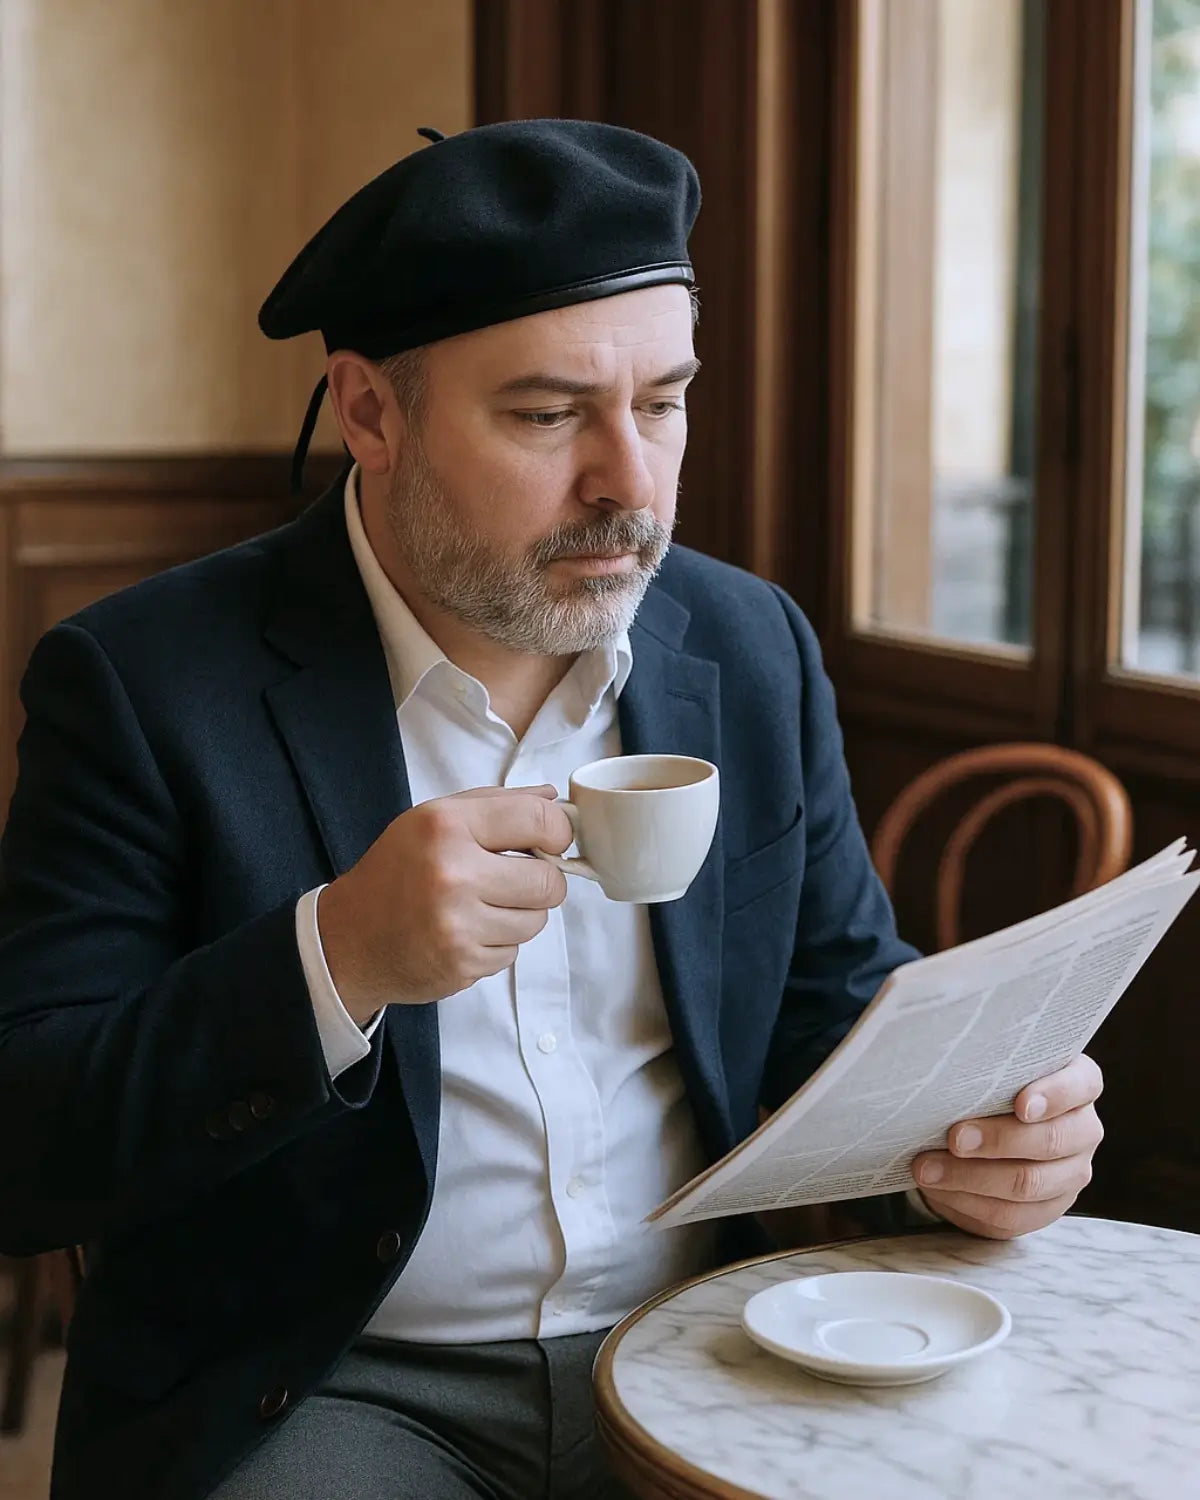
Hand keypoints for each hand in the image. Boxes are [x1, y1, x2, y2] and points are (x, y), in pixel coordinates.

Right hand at [317, 785, 571, 1022]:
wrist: (349, 939)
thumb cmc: (396, 871)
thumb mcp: (433, 819)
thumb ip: (497, 804)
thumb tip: (554, 799)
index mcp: (446, 825)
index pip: (539, 819)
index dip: (558, 831)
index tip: (551, 840)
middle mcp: (453, 873)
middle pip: (549, 881)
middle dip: (542, 881)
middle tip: (516, 879)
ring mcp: (458, 925)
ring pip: (536, 921)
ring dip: (520, 915)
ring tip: (483, 907)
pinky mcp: (462, 964)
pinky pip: (513, 953)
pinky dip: (498, 944)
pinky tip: (467, 932)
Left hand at [911, 1055, 1104, 1239]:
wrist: (982, 1131)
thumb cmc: (988, 1087)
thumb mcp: (991, 1071)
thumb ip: (985, 1071)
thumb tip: (945, 1078)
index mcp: (1079, 1085)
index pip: (1081, 1085)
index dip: (1054, 1095)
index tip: (1020, 1105)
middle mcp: (1083, 1130)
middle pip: (1050, 1140)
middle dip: (998, 1140)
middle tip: (955, 1139)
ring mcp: (1071, 1173)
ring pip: (1029, 1183)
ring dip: (972, 1177)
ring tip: (928, 1169)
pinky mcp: (1047, 1209)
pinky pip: (1011, 1216)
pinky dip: (969, 1203)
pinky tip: (939, 1190)